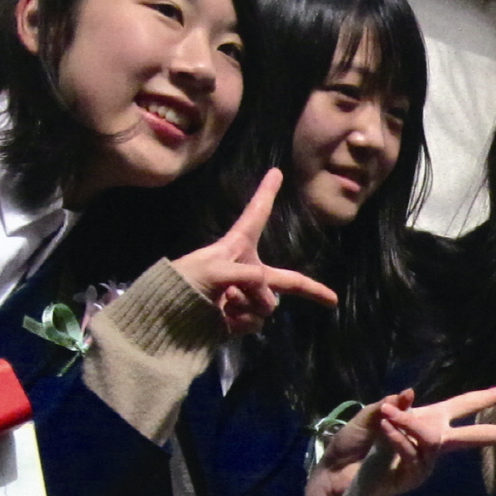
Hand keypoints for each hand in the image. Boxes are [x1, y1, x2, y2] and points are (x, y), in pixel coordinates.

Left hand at [172, 171, 338, 335]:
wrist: (164, 317)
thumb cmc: (184, 283)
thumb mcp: (215, 270)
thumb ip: (250, 278)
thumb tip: (268, 298)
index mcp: (236, 248)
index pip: (255, 215)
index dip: (266, 193)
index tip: (276, 172)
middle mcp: (246, 271)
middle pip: (284, 279)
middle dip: (309, 290)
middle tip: (331, 300)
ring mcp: (245, 297)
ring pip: (268, 305)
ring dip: (249, 306)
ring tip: (224, 303)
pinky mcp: (239, 319)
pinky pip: (256, 322)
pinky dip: (242, 323)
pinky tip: (222, 319)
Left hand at [307, 385, 495, 495]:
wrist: (335, 473)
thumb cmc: (352, 443)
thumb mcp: (371, 415)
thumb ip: (392, 405)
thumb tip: (408, 394)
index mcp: (429, 419)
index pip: (466, 405)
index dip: (489, 397)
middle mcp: (434, 439)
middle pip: (477, 435)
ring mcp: (427, 461)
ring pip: (432, 438)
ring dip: (408, 426)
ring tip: (385, 420)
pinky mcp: (416, 475)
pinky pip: (414, 451)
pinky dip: (397, 439)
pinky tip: (383, 431)